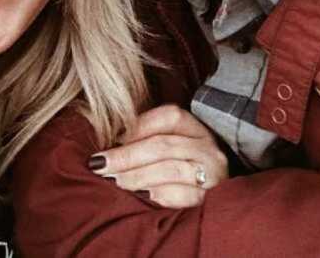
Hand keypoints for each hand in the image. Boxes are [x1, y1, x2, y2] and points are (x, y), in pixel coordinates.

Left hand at [88, 104, 227, 208]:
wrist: (219, 202)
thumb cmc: (181, 168)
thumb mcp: (169, 147)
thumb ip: (142, 140)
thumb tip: (101, 139)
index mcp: (195, 128)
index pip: (169, 117)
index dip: (138, 126)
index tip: (111, 138)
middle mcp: (207, 147)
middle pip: (163, 146)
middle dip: (127, 156)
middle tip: (100, 165)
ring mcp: (212, 173)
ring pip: (171, 170)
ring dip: (138, 176)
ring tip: (116, 180)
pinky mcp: (211, 199)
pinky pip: (185, 195)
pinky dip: (161, 195)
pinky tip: (143, 196)